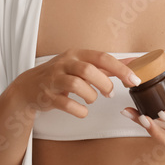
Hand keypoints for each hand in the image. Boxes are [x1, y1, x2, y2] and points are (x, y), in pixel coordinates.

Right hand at [9, 49, 141, 118]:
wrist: (29, 87)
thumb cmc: (60, 75)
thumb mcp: (83, 65)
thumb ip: (107, 65)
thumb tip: (133, 62)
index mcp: (77, 55)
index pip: (102, 57)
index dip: (120, 69)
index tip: (134, 80)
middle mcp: (65, 64)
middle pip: (88, 70)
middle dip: (104, 84)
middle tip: (108, 93)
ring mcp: (54, 79)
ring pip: (77, 85)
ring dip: (90, 96)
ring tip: (92, 100)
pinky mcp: (48, 95)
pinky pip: (66, 104)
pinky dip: (79, 110)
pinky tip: (81, 110)